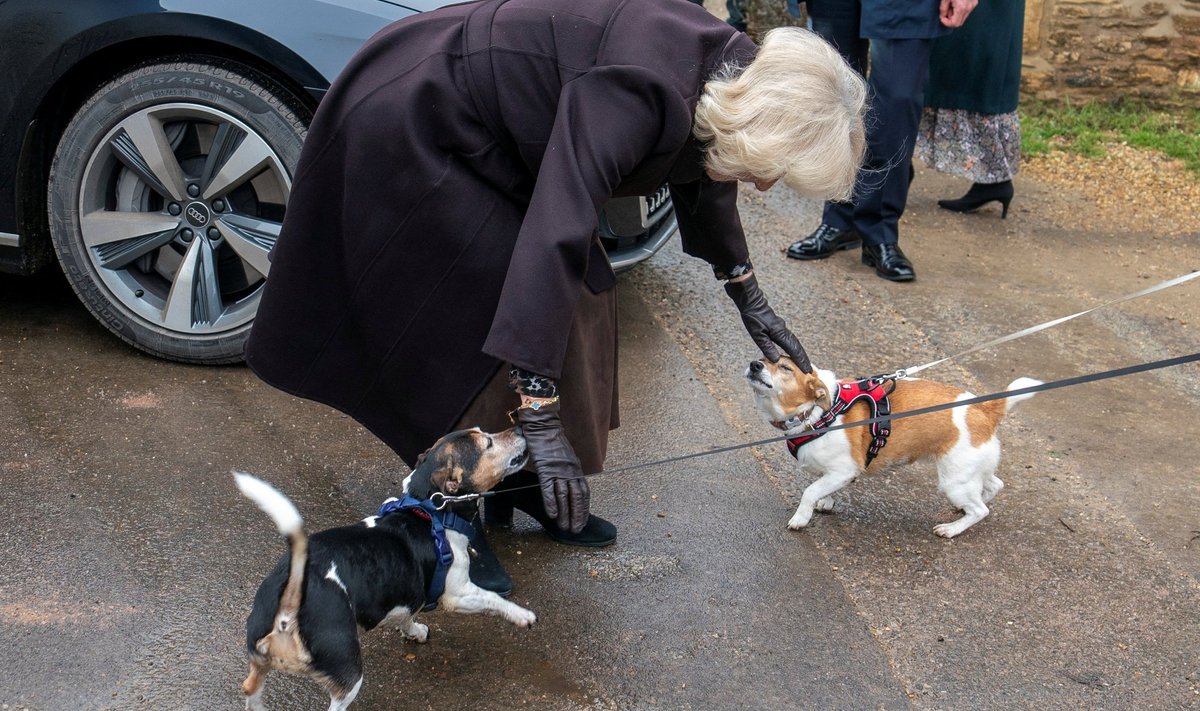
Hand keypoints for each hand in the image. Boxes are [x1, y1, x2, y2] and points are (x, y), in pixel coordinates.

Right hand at [511, 399, 589, 532]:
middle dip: (577, 515)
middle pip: (577, 497)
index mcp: (576, 469)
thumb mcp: (566, 458)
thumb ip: (569, 471)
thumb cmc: (553, 442)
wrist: (543, 428)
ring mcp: (559, 470)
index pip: (584, 493)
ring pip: (564, 496)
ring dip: (565, 513)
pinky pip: (550, 489)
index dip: (584, 508)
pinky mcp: (546, 469)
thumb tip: (569, 484)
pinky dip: (551, 503)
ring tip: (565, 527)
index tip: (583, 521)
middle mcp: (570, 471)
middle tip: (575, 529)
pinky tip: (552, 514)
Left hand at [724, 272, 811, 371]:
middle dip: (803, 358)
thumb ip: (767, 347)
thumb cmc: (752, 316)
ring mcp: (781, 328)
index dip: (800, 360)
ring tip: (802, 362)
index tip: (807, 370)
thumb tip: (776, 360)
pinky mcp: (777, 326)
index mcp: (780, 333)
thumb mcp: (757, 334)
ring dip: (799, 353)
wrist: (750, 301)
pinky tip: (790, 350)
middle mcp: (783, 331)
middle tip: (809, 369)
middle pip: (797, 346)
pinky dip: (792, 347)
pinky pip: (789, 339)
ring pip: (794, 342)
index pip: (793, 350)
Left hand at [939, 0, 976, 27]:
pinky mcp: (974, 2)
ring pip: (963, 17)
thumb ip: (943, 9)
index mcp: (961, 8)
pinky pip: (966, 11)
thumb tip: (943, 16)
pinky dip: (960, 11)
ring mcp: (973, 5)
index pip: (954, 24)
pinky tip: (957, 3)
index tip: (942, 18)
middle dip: (951, 20)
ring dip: (956, 15)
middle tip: (946, 12)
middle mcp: (969, 7)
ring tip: (952, 5)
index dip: (946, 23)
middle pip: (959, 22)